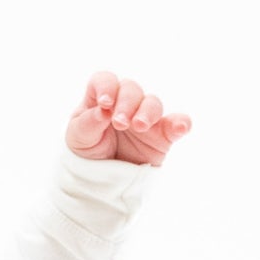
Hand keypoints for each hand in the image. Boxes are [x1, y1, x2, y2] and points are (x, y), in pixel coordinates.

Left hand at [66, 70, 191, 167]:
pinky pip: (176, 124)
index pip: (106, 80)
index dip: (107, 87)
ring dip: (147, 112)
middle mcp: (126, 103)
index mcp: (103, 98)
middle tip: (120, 123)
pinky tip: (181, 127)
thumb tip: (103, 110)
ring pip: (152, 103)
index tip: (105, 103)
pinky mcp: (162, 135)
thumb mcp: (78, 137)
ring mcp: (145, 117)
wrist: (101, 179)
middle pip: (131, 89)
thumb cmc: (88, 149)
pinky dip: (181, 123)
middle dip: (127, 103)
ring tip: (140, 126)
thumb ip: (88, 122)